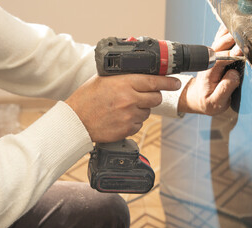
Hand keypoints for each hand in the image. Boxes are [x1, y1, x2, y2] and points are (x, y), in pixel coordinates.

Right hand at [66, 74, 180, 141]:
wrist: (76, 121)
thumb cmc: (86, 99)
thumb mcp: (103, 80)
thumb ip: (123, 76)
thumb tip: (142, 73)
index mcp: (124, 83)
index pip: (154, 82)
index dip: (168, 82)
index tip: (175, 83)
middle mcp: (129, 99)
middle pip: (156, 98)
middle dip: (153, 96)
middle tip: (144, 96)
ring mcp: (129, 115)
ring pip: (148, 112)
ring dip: (141, 109)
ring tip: (123, 108)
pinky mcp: (127, 129)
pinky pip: (139, 123)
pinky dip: (133, 121)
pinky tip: (120, 118)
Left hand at [178, 24, 242, 115]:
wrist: (197, 98)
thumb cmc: (207, 101)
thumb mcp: (215, 102)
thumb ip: (225, 89)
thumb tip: (234, 74)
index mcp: (209, 71)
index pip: (221, 58)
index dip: (232, 54)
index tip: (242, 51)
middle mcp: (209, 60)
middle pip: (221, 44)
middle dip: (233, 39)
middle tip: (245, 36)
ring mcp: (212, 55)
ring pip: (221, 38)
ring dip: (231, 32)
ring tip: (244, 27)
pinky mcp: (217, 53)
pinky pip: (222, 38)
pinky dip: (229, 31)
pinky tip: (237, 26)